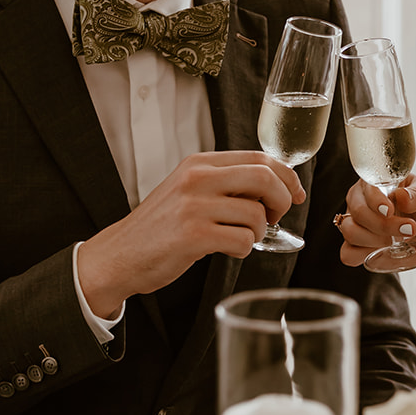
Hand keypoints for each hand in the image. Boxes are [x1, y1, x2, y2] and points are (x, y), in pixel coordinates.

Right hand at [77, 152, 304, 315]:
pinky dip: (244, 249)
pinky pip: (243, 241)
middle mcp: (197, 178)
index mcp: (199, 163)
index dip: (287, 177)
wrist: (119, 256)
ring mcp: (194, 206)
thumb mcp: (189, 190)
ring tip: (239, 238)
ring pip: (256, 215)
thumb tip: (274, 187)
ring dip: (258, 233)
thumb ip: (225, 183)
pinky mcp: (193, 235)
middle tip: (274, 217)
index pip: (259, 158)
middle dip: (282, 200)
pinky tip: (226, 249)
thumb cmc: (161, 227)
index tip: (296, 194)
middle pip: (265, 178)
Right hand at [335, 175, 415, 266]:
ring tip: (397, 241)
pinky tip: (382, 251)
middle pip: (358, 212)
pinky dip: (363, 255)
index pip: (366, 188)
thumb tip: (403, 197)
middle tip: (409, 230)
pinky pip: (348, 253)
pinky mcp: (357, 245)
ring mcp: (356, 223)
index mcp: (376, 182)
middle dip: (383, 225)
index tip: (390, 211)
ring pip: (350, 232)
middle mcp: (361, 200)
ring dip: (374, 240)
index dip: (375, 201)